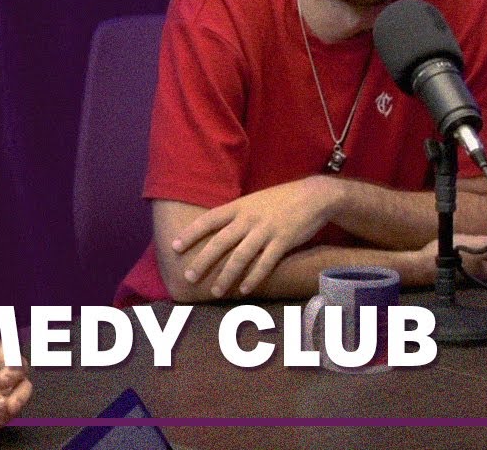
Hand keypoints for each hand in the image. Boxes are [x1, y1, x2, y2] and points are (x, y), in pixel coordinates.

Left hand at [170, 176, 341, 297]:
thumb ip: (234, 215)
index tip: (174, 247)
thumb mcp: (252, 201)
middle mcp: (248, 218)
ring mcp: (266, 230)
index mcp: (238, 206)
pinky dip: (254, 278)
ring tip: (216, 291)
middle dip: (203, 261)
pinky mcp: (283, 241)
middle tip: (189, 277)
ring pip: (241, 257)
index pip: (208, 220)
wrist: (313, 195)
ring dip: (227, 276)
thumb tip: (213, 231)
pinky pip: (265, 263)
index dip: (191, 233)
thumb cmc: (279, 200)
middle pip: (220, 242)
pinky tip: (244, 290)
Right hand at [417, 229, 486, 281]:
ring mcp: (465, 271)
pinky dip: (479, 255)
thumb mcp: (478, 246)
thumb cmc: (453, 254)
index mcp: (486, 271)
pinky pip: (473, 261)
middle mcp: (478, 274)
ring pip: (484, 265)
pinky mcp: (454, 266)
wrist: (423, 264)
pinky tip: (473, 249)